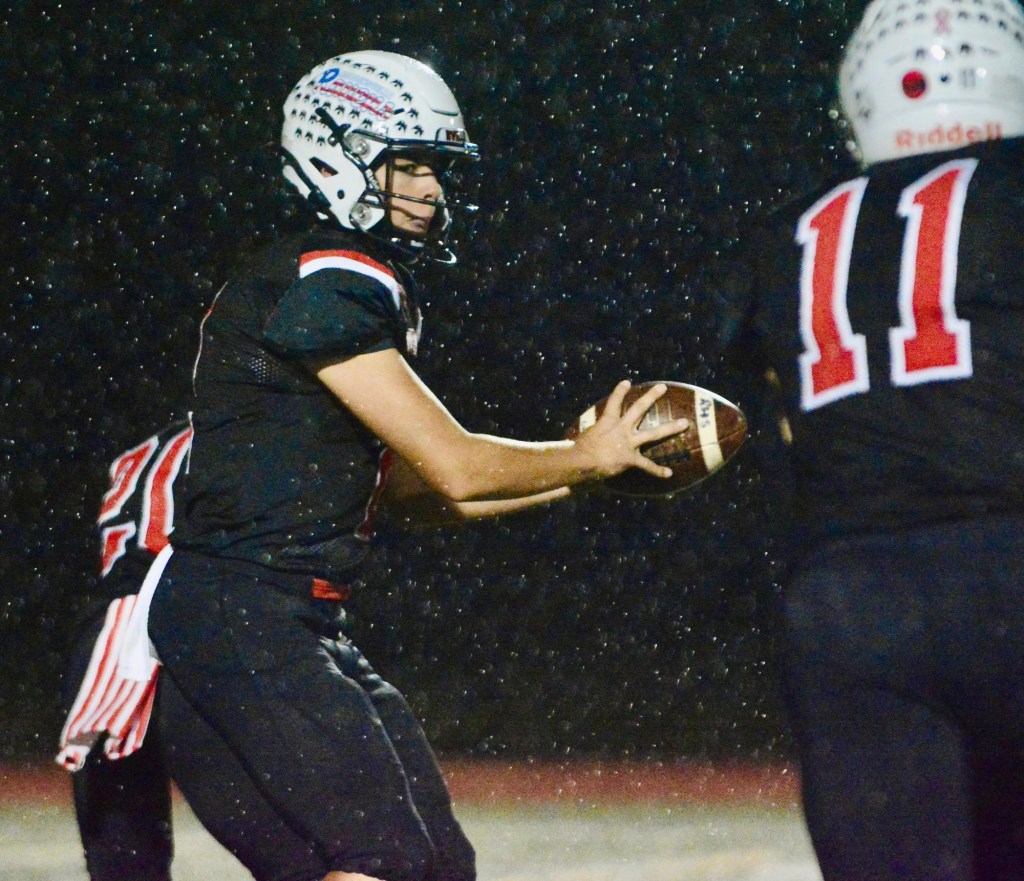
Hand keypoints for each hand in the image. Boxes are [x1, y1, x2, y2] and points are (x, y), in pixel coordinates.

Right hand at [573, 381, 688, 479]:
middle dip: (651, 397)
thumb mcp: (583, 438)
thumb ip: (590, 437)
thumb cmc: (577, 451)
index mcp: (607, 422)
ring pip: (654, 433)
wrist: (582, 462)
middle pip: (639, 409)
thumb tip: (581, 443)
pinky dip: (658, 470)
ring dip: (670, 428)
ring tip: (685, 423)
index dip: (620, 391)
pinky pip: (647, 465)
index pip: (613, 402)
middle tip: (662, 388)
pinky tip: (669, 473)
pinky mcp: (630, 459)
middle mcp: (621, 429)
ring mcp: (628, 443)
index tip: (626, 382)